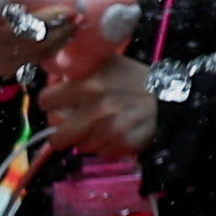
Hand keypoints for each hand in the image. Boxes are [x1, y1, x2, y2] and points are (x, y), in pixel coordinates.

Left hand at [43, 51, 159, 156]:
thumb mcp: (104, 62)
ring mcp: (110, 130)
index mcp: (86, 85)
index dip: (52, 102)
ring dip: (86, 139)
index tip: (59, 103)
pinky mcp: (123, 145)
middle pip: (57, 136)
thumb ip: (75, 64)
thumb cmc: (132, 78)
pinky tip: (116, 132)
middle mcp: (96, 109)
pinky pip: (100, 153)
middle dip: (64, 130)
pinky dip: (105, 146)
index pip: (45, 102)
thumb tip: (48, 62)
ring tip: (101, 124)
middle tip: (75, 123)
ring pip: (79, 146)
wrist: (170, 96)